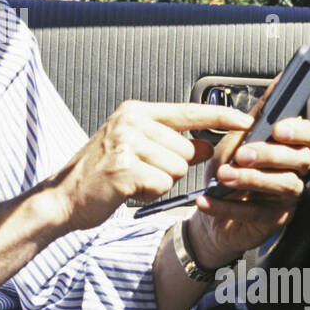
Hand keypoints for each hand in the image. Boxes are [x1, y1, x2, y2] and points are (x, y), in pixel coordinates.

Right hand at [47, 101, 255, 233]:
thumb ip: (172, 144)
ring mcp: (126, 144)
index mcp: (135, 111)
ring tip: (133, 181)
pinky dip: (150, 194)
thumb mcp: (136, 149)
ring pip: (177, 169)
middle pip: (186, 149)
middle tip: (142, 172)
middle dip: (172, 167)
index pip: (189, 111)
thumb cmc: (99, 174)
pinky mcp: (125, 169)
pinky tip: (128, 191)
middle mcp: (131, 122)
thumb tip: (207, 145)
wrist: (63, 198)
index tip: (246, 120)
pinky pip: (162, 185)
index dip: (221, 115)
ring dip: (160, 182)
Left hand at [188, 115, 309, 267]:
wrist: (211, 207)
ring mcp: (289, 197)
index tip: (277, 129)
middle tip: (241, 155)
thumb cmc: (228, 168)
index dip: (299, 131)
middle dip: (270, 154)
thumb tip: (278, 82)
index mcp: (290, 147)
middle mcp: (296, 171)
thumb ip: (256, 116)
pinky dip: (228, 206)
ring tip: (223, 176)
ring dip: (251, 178)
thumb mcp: (236, 138)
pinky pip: (257, 212)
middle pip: (300, 159)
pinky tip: (209, 200)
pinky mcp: (275, 219)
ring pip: (283, 185)